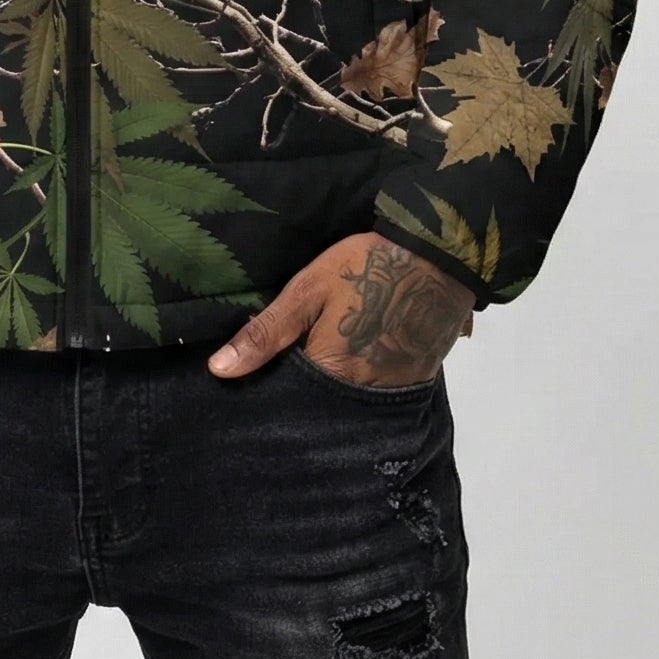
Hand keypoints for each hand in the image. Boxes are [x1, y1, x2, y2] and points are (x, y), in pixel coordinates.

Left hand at [205, 233, 476, 385]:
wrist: (439, 253)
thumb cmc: (365, 268)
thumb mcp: (307, 290)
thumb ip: (265, 332)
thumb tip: (218, 372)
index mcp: (331, 376)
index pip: (291, 401)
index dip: (275, 390)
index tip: (258, 383)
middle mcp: (363, 396)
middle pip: (324, 405)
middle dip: (306, 393)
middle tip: (293, 367)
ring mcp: (394, 389)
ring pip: (352, 400)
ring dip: (337, 387)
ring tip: (322, 364)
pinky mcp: (417, 378)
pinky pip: (381, 390)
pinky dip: (366, 379)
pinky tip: (358, 358)